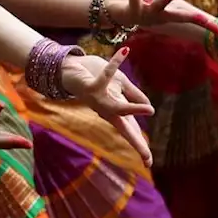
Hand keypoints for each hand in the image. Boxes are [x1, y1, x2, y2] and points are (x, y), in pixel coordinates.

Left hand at [59, 48, 154, 165]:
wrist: (67, 66)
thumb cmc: (93, 76)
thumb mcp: (119, 83)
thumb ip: (134, 94)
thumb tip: (150, 109)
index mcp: (114, 110)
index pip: (130, 130)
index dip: (139, 146)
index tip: (149, 164)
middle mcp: (105, 109)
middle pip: (124, 129)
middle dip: (135, 142)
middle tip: (147, 158)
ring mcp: (97, 100)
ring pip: (116, 108)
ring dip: (132, 108)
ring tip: (150, 111)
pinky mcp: (90, 86)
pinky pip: (106, 75)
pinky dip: (115, 63)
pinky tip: (124, 53)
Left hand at [105, 0, 202, 30]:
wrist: (115, 9)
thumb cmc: (143, 1)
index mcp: (170, 14)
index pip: (192, 19)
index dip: (207, 26)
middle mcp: (160, 17)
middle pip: (179, 17)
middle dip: (191, 17)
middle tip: (205, 18)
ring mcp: (146, 13)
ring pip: (158, 6)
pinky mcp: (132, 6)